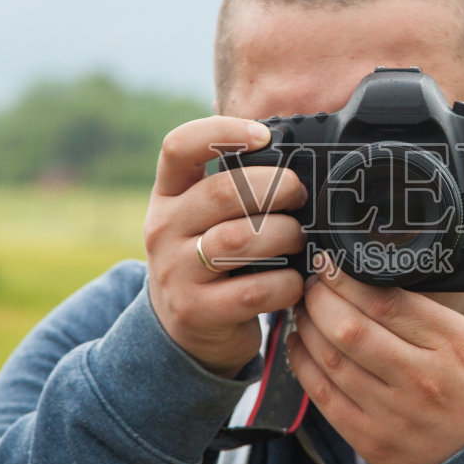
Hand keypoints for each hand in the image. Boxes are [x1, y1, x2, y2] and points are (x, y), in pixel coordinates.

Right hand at [145, 116, 306, 375]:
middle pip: (222, 193)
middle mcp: (163, 229)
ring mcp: (176, 272)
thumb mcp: (205, 220)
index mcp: (167, 196)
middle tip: (299, 194)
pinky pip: (253, 291)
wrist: (182, 331)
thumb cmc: (211, 261)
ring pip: (240, 240)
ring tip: (300, 238)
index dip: (223, 131)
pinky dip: (286, 284)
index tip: (264, 135)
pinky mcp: (197, 312)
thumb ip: (236, 189)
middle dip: (274, 188)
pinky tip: (295, 281)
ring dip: (284, 234)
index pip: (178, 147)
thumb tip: (299, 159)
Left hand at [285, 211, 463, 463]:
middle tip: (309, 275)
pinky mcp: (370, 440)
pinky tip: (299, 342)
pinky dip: (303, 364)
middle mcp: (421, 379)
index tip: (331, 257)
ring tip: (301, 302)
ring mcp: (392, 413)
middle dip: (320, 296)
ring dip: (306, 326)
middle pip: (350, 327)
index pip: (388, 303)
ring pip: (331, 358)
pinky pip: (322, 396)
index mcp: (457, 347)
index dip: (348, 277)